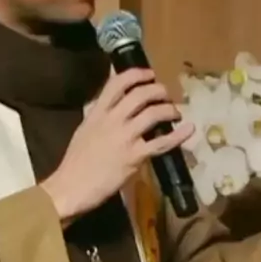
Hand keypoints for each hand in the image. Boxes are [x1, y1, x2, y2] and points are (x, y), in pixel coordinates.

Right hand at [41, 68, 193, 221]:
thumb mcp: (84, 130)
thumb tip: (112, 107)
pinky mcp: (135, 157)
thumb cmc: (75, 162)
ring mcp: (125, 137)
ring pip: (153, 113)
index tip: (149, 74)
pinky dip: (179, 135)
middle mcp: (112, 120)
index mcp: (98, 113)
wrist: (71, 187)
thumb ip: (99, 117)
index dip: (136, 74)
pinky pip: (162, 143)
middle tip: (165, 94)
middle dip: (158, 90)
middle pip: (140, 94)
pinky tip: (189, 129)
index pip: (117, 83)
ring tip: (175, 112)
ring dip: (169, 109)